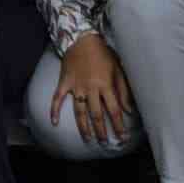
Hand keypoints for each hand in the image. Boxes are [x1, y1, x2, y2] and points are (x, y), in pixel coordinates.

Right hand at [51, 30, 133, 148]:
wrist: (82, 39)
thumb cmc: (103, 53)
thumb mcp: (118, 69)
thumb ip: (124, 90)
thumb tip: (129, 110)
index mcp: (105, 85)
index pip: (114, 110)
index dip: (119, 126)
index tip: (123, 137)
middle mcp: (90, 88)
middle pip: (96, 114)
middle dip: (102, 131)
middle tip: (106, 143)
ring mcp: (76, 86)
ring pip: (79, 111)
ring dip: (84, 127)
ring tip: (88, 139)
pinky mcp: (64, 83)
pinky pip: (57, 98)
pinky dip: (54, 110)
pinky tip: (54, 122)